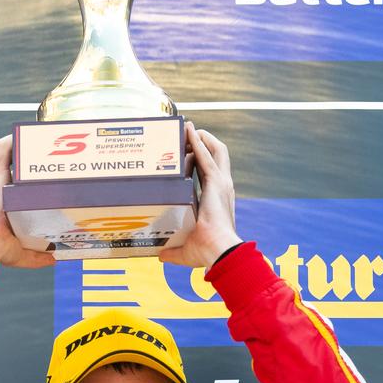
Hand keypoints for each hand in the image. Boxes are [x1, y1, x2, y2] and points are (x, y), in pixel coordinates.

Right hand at [0, 136, 54, 268]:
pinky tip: (25, 132)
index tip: (37, 166)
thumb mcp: (22, 252)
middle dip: (23, 152)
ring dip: (17, 142)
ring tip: (38, 137)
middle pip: (5, 161)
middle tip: (45, 149)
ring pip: (2, 152)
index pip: (7, 178)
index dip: (19, 170)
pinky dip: (11, 139)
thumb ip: (38, 255)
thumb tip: (54, 258)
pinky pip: (0, 149)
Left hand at [159, 123, 241, 268]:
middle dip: (200, 143)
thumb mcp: (187, 250)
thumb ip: (173, 251)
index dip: (195, 160)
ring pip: (214, 150)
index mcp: (216, 199)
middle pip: (214, 156)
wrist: (219, 251)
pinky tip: (190, 132)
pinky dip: (199, 142)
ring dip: (201, 137)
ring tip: (187, 127)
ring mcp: (221, 183)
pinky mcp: (217, 181)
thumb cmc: (208, 252)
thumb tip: (160, 256)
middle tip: (184, 134)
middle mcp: (221, 188)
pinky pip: (207, 155)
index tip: (182, 153)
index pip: (206, 172)